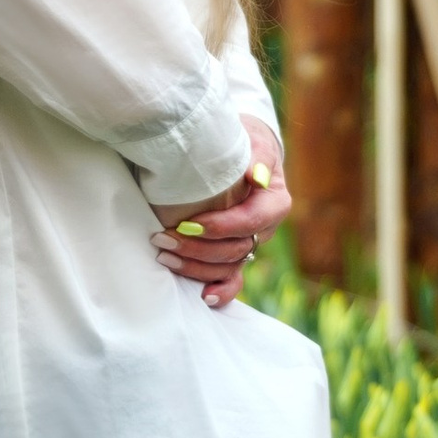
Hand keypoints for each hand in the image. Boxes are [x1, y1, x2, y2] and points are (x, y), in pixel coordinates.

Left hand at [150, 151, 291, 310]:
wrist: (236, 150)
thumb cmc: (241, 142)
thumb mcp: (251, 140)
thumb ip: (256, 156)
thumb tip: (257, 176)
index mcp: (274, 202)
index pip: (251, 221)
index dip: (221, 226)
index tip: (189, 223)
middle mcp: (264, 229)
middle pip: (236, 248)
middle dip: (198, 248)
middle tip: (163, 239)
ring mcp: (248, 244)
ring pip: (228, 267)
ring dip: (196, 267)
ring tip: (164, 256)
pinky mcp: (233, 253)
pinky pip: (232, 279)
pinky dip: (221, 291)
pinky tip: (204, 297)